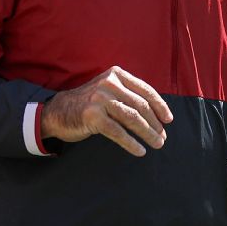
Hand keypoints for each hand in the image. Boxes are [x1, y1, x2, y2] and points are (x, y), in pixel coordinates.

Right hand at [41, 66, 173, 155]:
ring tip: (156, 144)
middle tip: (162, 137)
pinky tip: (139, 150)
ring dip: (147, 134)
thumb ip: (127, 94)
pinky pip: (118, 132)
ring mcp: (100, 99)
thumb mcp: (108, 90)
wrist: (58, 111)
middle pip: (140, 106)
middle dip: (155, 124)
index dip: (160, 106)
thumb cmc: (89, 104)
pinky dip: (131, 143)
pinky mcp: (92, 116)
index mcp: (116, 75)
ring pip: (132, 119)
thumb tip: (157, 113)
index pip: (145, 90)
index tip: (168, 119)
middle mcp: (109, 83)